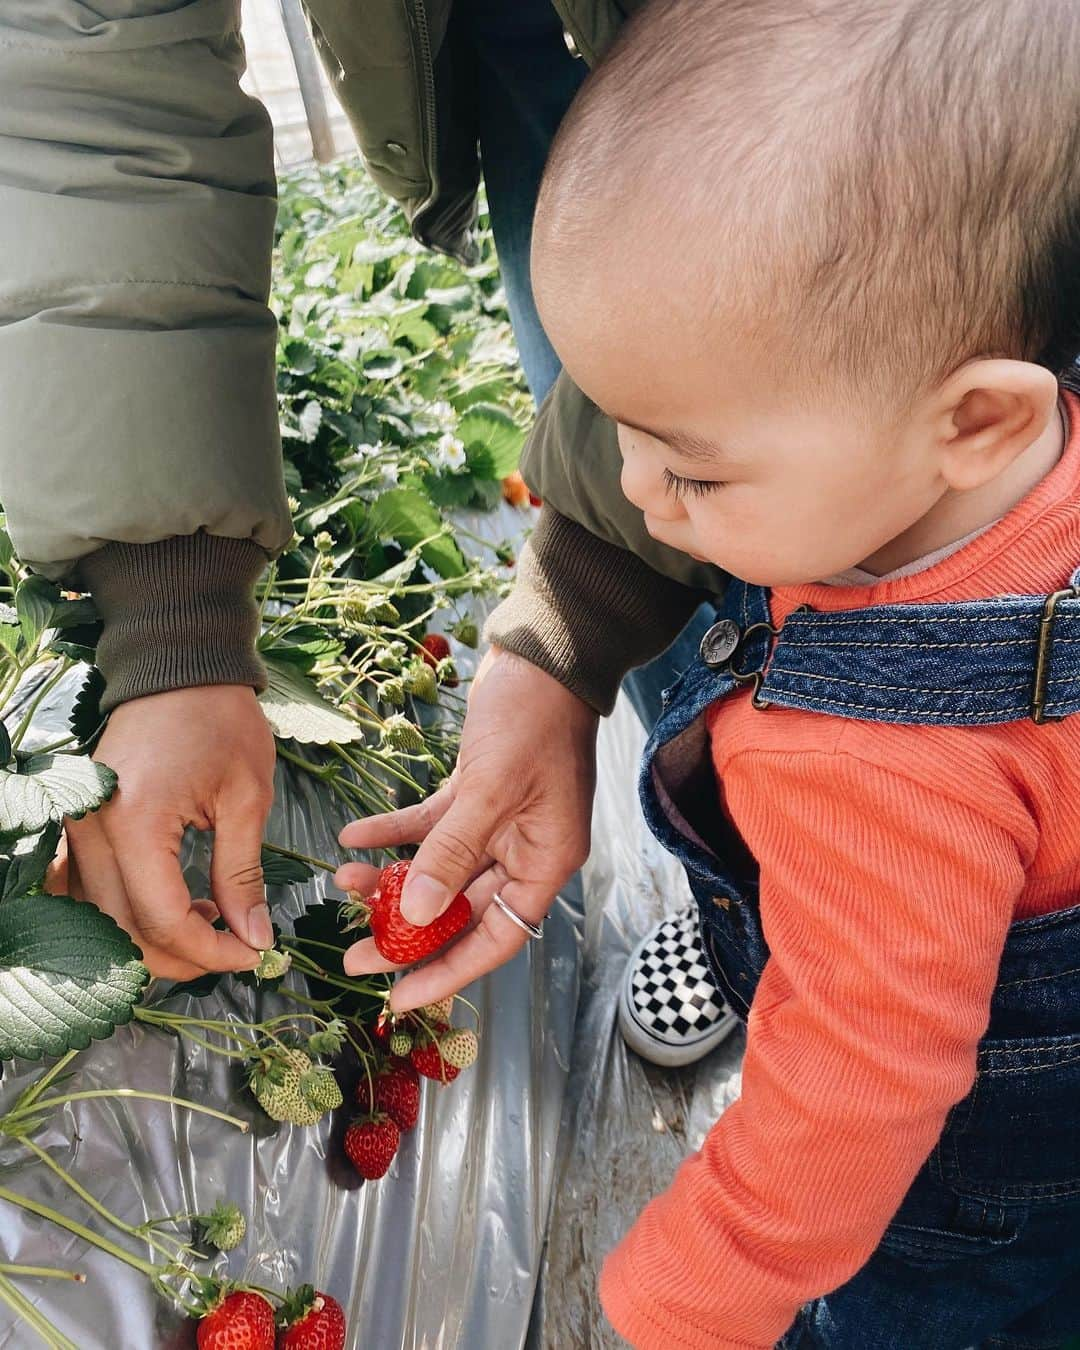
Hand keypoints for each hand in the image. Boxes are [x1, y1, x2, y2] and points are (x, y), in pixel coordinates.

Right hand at [46, 685, 276, 979]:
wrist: (178, 668)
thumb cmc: (219, 722)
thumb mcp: (247, 797)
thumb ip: (243, 874)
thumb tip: (254, 939)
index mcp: (135, 823)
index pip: (162, 920)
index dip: (208, 952)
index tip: (252, 953)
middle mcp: (92, 831)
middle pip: (124, 931)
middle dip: (183, 956)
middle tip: (236, 947)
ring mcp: (77, 829)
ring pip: (103, 920)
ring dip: (155, 939)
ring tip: (212, 920)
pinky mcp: (79, 826)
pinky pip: (91, 893)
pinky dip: (130, 915)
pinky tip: (178, 904)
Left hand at [335, 647, 598, 1011]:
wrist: (543, 656)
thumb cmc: (534, 720)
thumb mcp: (491, 791)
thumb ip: (451, 854)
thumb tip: (413, 916)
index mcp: (543, 862)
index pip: (494, 938)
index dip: (446, 972)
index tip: (398, 995)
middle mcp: (522, 850)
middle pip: (461, 910)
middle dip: (405, 932)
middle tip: (353, 953)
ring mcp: (500, 822)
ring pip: (439, 870)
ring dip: (391, 879)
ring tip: (340, 883)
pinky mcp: (477, 792)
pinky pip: (429, 827)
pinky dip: (393, 833)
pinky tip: (352, 837)